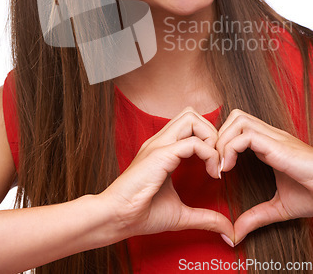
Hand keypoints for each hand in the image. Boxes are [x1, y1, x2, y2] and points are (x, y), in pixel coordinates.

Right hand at [101, 107, 233, 241]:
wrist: (116, 218)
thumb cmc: (141, 214)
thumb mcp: (181, 214)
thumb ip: (205, 217)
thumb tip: (228, 230)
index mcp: (163, 149)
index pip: (190, 124)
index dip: (209, 140)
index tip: (217, 170)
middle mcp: (160, 141)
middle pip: (191, 113)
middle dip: (212, 132)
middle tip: (218, 160)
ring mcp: (159, 145)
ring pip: (192, 118)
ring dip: (211, 137)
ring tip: (215, 164)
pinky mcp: (159, 155)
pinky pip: (193, 143)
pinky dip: (210, 154)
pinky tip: (212, 174)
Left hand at [216, 109, 312, 244]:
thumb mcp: (279, 207)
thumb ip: (256, 217)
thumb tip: (236, 234)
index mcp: (269, 145)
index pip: (238, 127)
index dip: (223, 141)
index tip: (217, 168)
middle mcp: (270, 136)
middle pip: (235, 116)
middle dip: (219, 135)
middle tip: (214, 162)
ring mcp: (274, 137)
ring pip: (238, 119)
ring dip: (223, 140)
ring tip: (221, 165)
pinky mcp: (277, 145)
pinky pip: (246, 135)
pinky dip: (230, 148)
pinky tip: (228, 168)